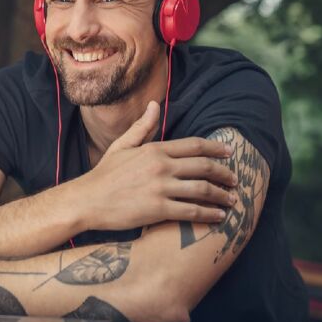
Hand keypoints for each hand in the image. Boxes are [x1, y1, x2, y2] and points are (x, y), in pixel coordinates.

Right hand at [75, 101, 237, 230]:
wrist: (86, 200)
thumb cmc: (104, 175)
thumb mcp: (122, 146)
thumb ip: (143, 126)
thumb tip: (155, 104)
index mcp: (155, 149)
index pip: (194, 146)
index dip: (216, 149)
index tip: (229, 154)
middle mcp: (161, 166)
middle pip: (204, 167)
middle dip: (224, 173)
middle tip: (235, 179)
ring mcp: (160, 188)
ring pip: (202, 190)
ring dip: (221, 195)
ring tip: (232, 200)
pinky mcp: (157, 209)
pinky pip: (191, 211)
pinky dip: (209, 214)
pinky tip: (219, 217)